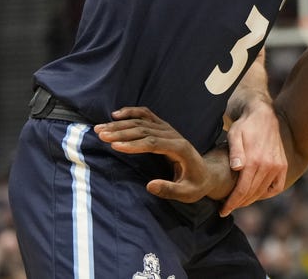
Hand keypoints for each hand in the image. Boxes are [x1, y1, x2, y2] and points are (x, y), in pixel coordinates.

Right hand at [95, 106, 233, 204]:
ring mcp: (169, 130)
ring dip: (120, 124)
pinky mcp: (165, 129)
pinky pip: (147, 116)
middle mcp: (174, 135)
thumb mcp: (187, 194)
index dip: (134, 144)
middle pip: (145, 130)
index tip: (114, 146)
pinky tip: (116, 114)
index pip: (153, 143)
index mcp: (180, 149)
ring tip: (99, 128)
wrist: (207, 174)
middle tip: (100, 135)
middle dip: (121, 132)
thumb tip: (149, 186)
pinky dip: (132, 113)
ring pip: (143, 122)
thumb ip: (170, 190)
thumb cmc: (196, 185)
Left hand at [221, 99, 287, 216]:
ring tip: (239, 201)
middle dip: (239, 203)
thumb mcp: (235, 135)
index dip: (232, 203)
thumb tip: (237, 167)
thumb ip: (235, 152)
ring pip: (263, 191)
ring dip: (251, 199)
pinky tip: (257, 194)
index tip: (223, 211)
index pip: (242, 190)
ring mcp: (277, 166)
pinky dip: (267, 193)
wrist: (264, 114)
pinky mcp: (283, 165)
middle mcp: (268, 165)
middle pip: (252, 193)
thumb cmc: (245, 126)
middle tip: (228, 208)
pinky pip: (277, 186)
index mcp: (255, 161)